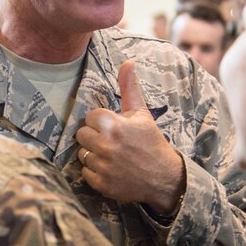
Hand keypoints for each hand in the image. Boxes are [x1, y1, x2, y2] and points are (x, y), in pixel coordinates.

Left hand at [75, 60, 185, 213]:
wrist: (164, 177)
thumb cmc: (151, 141)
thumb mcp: (141, 113)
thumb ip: (129, 87)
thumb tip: (127, 62)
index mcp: (113, 125)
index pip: (90, 117)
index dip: (101, 122)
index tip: (114, 128)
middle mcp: (105, 145)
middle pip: (81, 135)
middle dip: (94, 137)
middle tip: (111, 142)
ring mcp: (103, 166)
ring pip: (82, 153)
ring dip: (93, 154)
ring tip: (112, 156)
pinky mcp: (101, 184)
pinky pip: (85, 172)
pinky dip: (95, 172)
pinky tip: (111, 169)